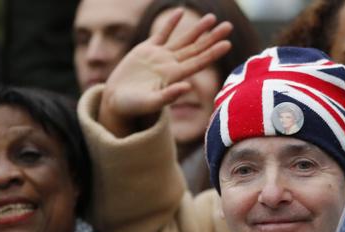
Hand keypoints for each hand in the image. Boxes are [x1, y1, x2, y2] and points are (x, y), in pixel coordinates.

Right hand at [100, 9, 231, 136]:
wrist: (116, 101)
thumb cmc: (133, 106)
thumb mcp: (150, 103)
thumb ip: (168, 96)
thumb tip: (188, 87)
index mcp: (174, 77)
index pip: (198, 62)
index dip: (213, 53)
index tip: (227, 44)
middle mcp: (171, 65)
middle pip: (196, 49)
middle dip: (212, 38)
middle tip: (229, 26)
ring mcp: (159, 57)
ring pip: (183, 40)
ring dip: (198, 29)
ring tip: (212, 17)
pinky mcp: (146, 50)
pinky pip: (161, 34)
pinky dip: (170, 23)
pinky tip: (180, 11)